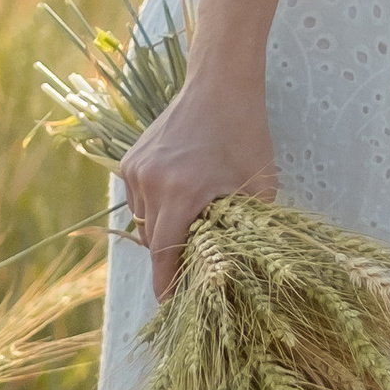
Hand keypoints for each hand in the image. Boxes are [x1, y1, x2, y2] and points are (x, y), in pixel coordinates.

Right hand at [120, 78, 275, 298]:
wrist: (219, 83)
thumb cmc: (246, 133)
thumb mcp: (258, 185)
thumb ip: (248, 227)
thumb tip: (243, 264)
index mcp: (183, 192)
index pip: (165, 255)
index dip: (168, 285)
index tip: (173, 306)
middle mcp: (152, 183)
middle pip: (153, 242)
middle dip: (171, 257)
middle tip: (196, 264)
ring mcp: (136, 170)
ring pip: (143, 222)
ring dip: (163, 230)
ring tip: (193, 223)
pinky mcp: (130, 160)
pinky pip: (139, 199)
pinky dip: (156, 207)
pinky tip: (181, 196)